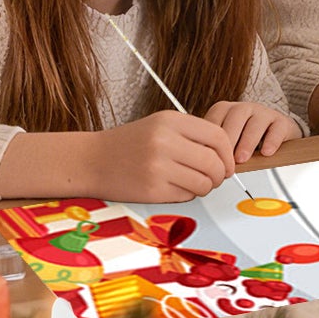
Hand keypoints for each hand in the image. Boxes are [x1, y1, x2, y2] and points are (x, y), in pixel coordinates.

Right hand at [91, 111, 237, 201]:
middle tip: (214, 178)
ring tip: (195, 183)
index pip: (218, 136)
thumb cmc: (129, 143)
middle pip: (214, 162)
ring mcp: (158, 166)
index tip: (227, 162)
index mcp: (170, 121)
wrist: (91, 160)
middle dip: (220, 174)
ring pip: (204, 182)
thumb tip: (226, 153)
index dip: (227, 153)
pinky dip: (188, 195)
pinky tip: (176, 188)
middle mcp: (165, 141)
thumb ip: (192, 134)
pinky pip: (186, 196)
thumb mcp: (160, 125)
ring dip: (205, 187)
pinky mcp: (152, 190)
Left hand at [204, 101, 298, 162]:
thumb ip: (215, 148)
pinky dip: (271, 141)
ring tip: (242, 158)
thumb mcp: (228, 142)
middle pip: (235, 117)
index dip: (212, 138)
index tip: (210, 157)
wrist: (275, 135)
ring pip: (255, 122)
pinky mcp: (282, 121)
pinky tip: (266, 153)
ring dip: (247, 141)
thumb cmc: (246, 141)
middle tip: (225, 160)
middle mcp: (245, 108)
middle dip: (229, 139)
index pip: (215, 118)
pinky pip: (277, 128)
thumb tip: (201, 163)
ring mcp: (264, 113)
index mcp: (226, 110)